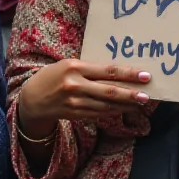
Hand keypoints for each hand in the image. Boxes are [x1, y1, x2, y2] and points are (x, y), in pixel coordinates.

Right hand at [18, 59, 150, 139]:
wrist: (31, 99)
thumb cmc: (54, 75)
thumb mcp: (70, 64)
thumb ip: (91, 68)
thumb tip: (118, 71)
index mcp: (75, 67)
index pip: (107, 71)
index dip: (128, 74)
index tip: (145, 75)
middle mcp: (75, 85)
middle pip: (109, 91)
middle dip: (130, 94)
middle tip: (147, 95)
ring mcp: (75, 103)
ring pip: (106, 105)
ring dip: (125, 105)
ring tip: (140, 103)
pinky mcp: (75, 115)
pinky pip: (98, 113)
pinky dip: (113, 111)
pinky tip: (124, 109)